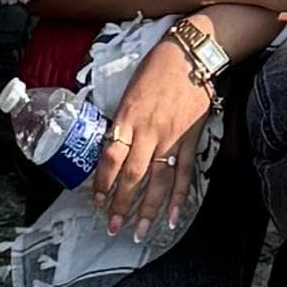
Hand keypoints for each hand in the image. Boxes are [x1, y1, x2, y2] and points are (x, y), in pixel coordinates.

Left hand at [94, 38, 215, 236]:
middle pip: (132, 175)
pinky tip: (172, 216)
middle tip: (112, 226)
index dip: (102, 182)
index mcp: (128, 117)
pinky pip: (183, 174)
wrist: (190, 55)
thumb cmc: (156, 67)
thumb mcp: (129, 91)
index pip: (111, 157)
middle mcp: (148, 132)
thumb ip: (123, 121)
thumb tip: (114, 145)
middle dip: (121, 204)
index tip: (96, 200)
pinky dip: (178, 197)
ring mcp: (171, 138)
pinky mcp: (190, 140)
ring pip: (157, 181)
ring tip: (140, 231)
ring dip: (147, 209)